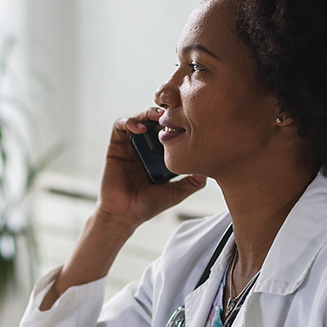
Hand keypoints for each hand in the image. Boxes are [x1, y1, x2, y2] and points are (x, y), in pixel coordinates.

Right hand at [101, 107, 206, 227]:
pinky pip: (119, 127)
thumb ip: (193, 182)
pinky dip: (128, 122)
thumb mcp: (177, 192)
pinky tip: (139, 128)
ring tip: (158, 116)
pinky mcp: (116, 147)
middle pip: (155, 121)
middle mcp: (145, 147)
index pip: (169, 131)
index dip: (177, 122)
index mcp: (160, 155)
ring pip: (139, 119)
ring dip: (147, 113)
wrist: (125, 215)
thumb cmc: (148, 205)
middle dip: (164, 113)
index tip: (188, 120)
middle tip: (174, 111)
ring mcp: (130, 146)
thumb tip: (210, 171)